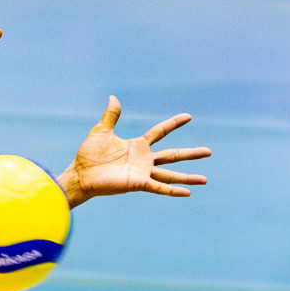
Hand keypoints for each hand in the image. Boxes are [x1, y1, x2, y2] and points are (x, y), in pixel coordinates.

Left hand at [56, 96, 210, 207]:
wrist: (80, 175)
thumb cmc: (89, 156)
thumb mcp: (101, 131)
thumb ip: (111, 116)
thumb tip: (113, 98)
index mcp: (138, 146)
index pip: (160, 132)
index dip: (174, 124)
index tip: (189, 117)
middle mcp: (143, 160)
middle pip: (172, 156)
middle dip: (190, 154)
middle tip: (209, 151)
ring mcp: (142, 173)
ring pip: (170, 174)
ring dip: (187, 177)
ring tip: (204, 180)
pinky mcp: (138, 184)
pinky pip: (159, 187)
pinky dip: (173, 190)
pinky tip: (187, 193)